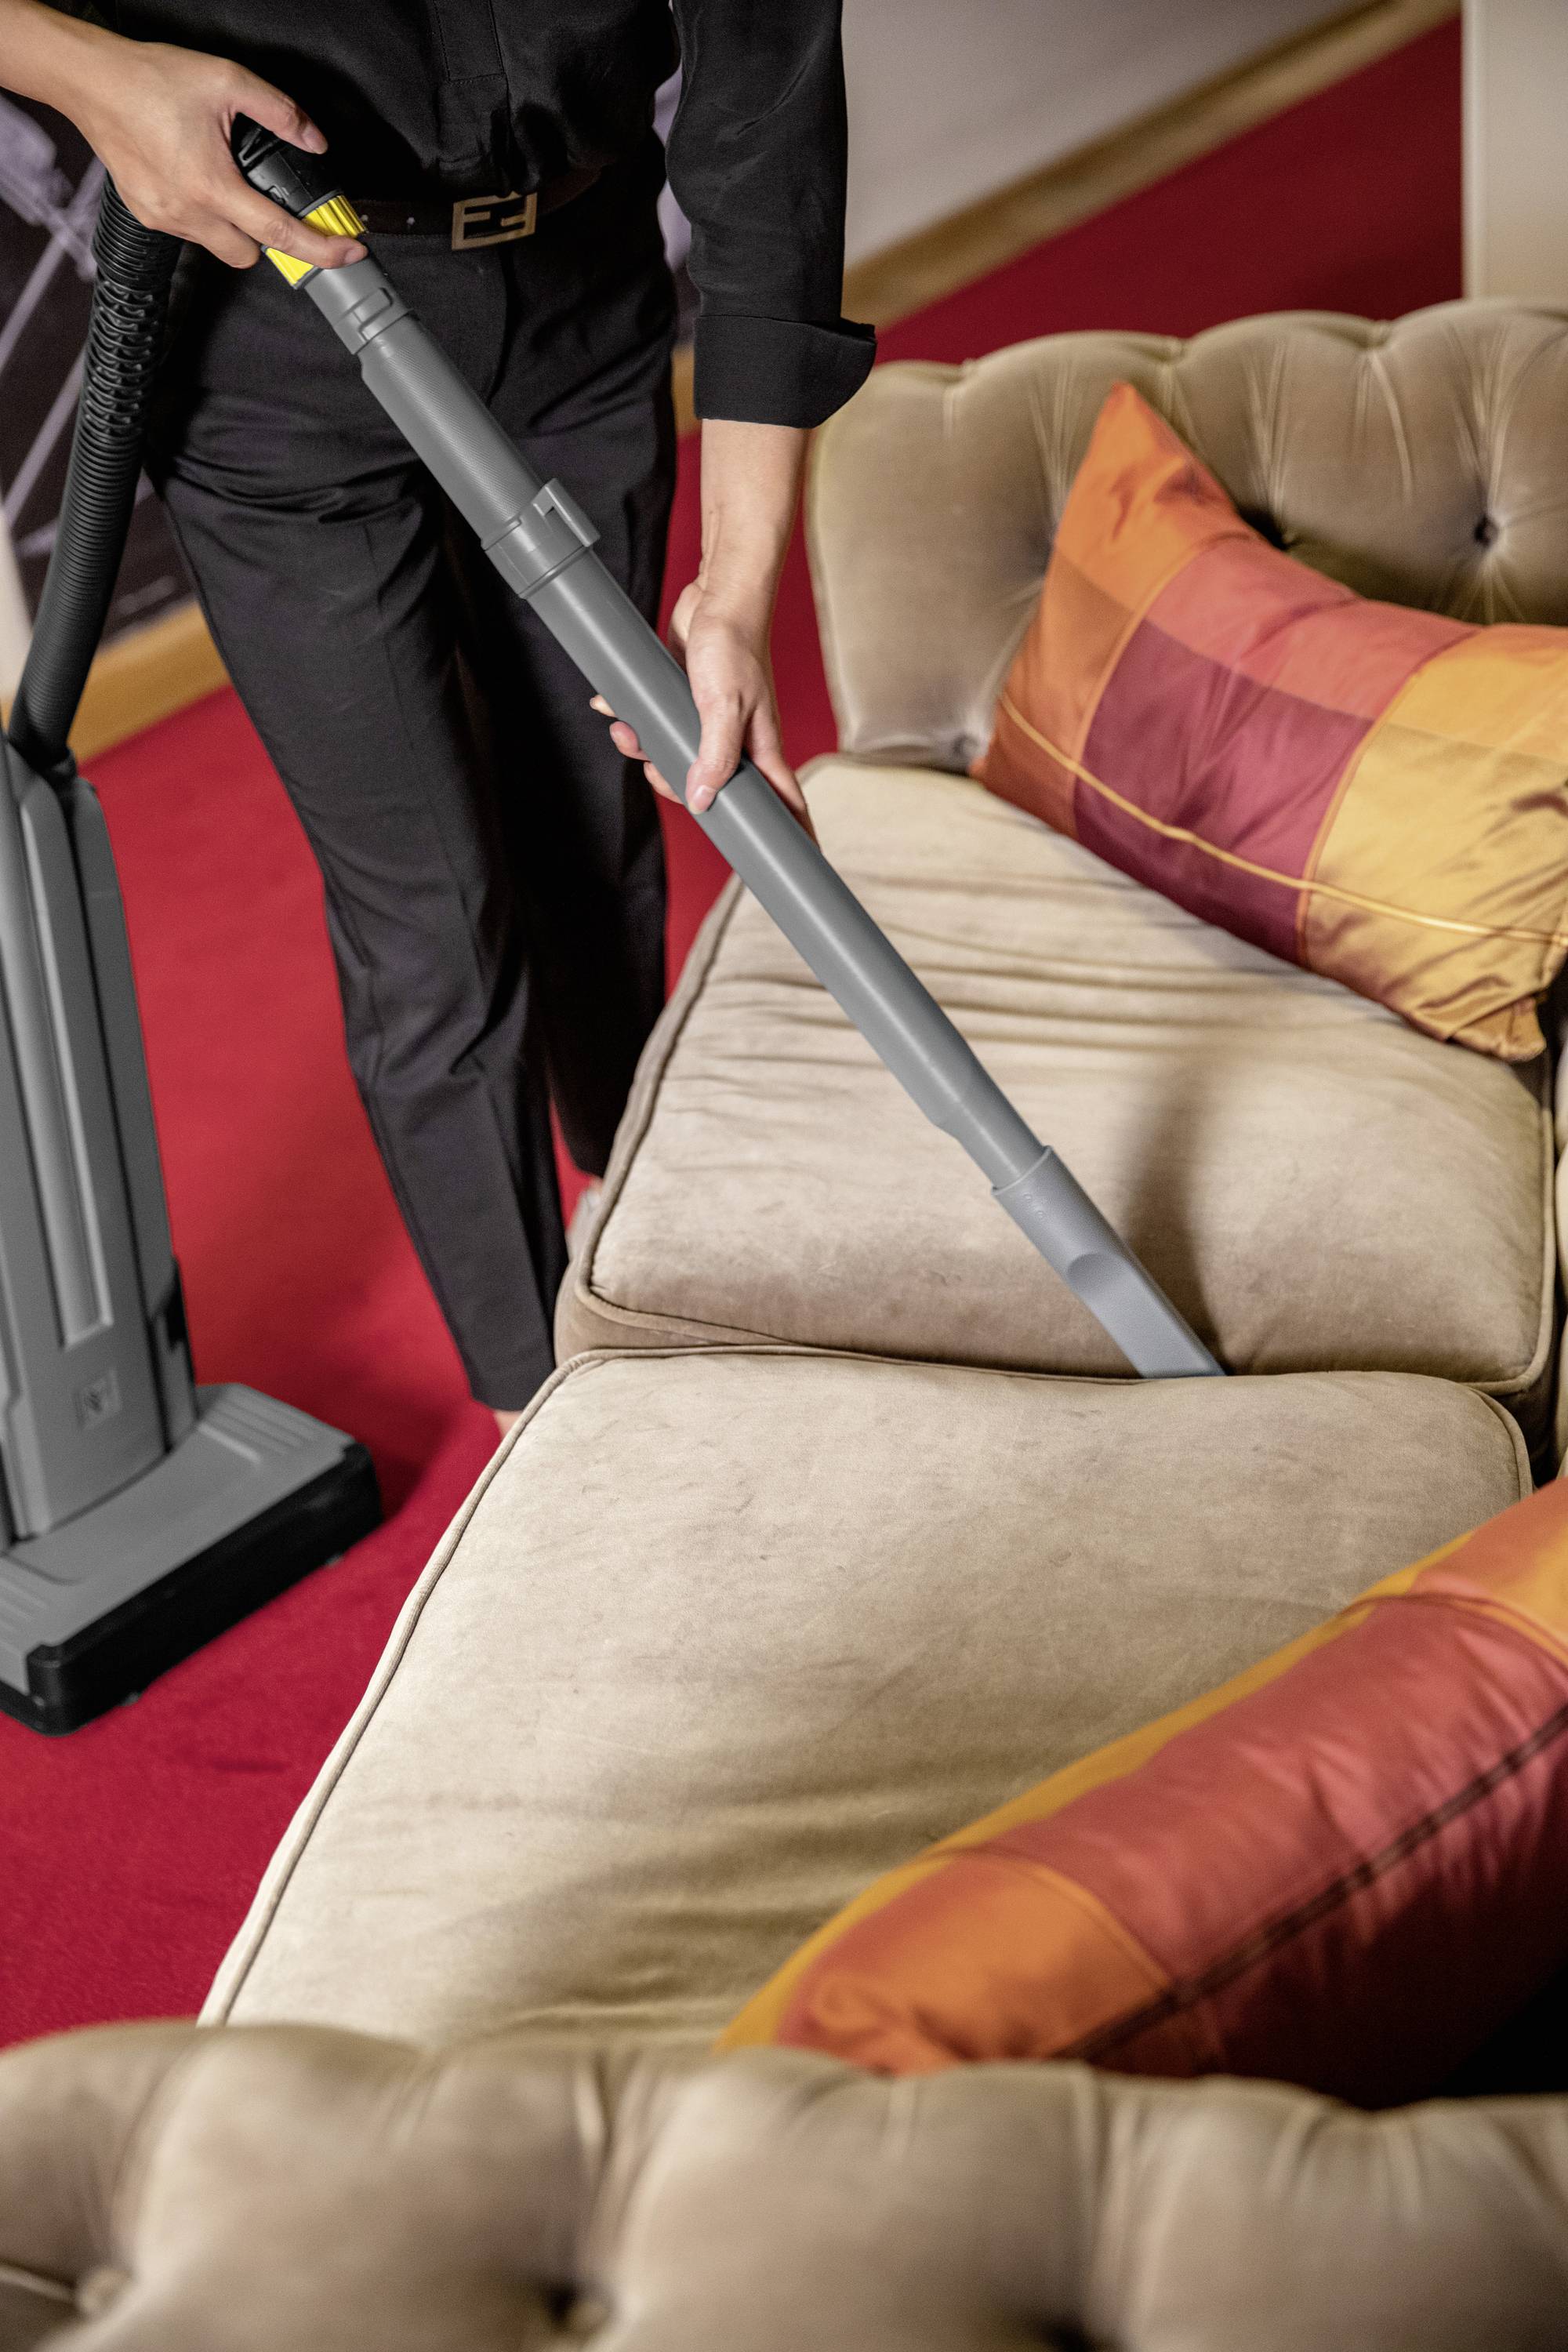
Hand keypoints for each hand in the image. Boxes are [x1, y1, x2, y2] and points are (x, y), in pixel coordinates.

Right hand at [62, 28, 364, 271]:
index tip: (348, 251)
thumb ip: (279, 111)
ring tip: (226, 180)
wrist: (91, 81)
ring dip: (234, 225)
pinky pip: (191, 232)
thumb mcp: (226, 80)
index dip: (322, 249)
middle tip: (272, 205)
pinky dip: (205, 216)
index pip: (280, 233)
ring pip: (218, 246)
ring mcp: (164, 218)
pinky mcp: (147, 215)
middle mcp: (187, 212)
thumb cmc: (148, 79)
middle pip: (249, 256)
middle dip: (268, 239)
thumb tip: (312, 138)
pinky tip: (196, 178)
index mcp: (211, 185)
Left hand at [591, 579, 812, 833]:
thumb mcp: (723, 704)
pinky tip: (617, 711)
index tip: (802, 863)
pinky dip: (635, 723)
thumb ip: (714, 755)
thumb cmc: (733, 645)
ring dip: (646, 752)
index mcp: (761, 749)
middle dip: (677, 788)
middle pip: (714, 792)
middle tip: (655, 769)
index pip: (785, 804)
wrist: (716, 596)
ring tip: (626, 735)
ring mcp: (711, 724)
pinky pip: (659, 727)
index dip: (795, 836)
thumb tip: (702, 801)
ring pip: (680, 761)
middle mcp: (738, 742)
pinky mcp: (686, 704)